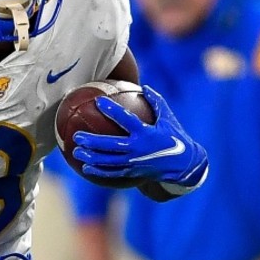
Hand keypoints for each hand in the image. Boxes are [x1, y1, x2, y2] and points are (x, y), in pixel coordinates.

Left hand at [71, 86, 208, 193]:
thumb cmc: (175, 136)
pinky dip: (99, 171)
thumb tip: (143, 86)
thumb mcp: (168, 117)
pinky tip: (85, 168)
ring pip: (108, 161)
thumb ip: (155, 102)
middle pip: (110, 145)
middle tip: (77, 136)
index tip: (98, 101)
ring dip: (91, 158)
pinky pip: (113, 173)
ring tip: (76, 152)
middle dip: (92, 141)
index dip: (112, 109)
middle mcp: (138, 148)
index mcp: (146, 133)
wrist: (184, 164)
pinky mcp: (133, 173)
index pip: (126, 119)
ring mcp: (134, 162)